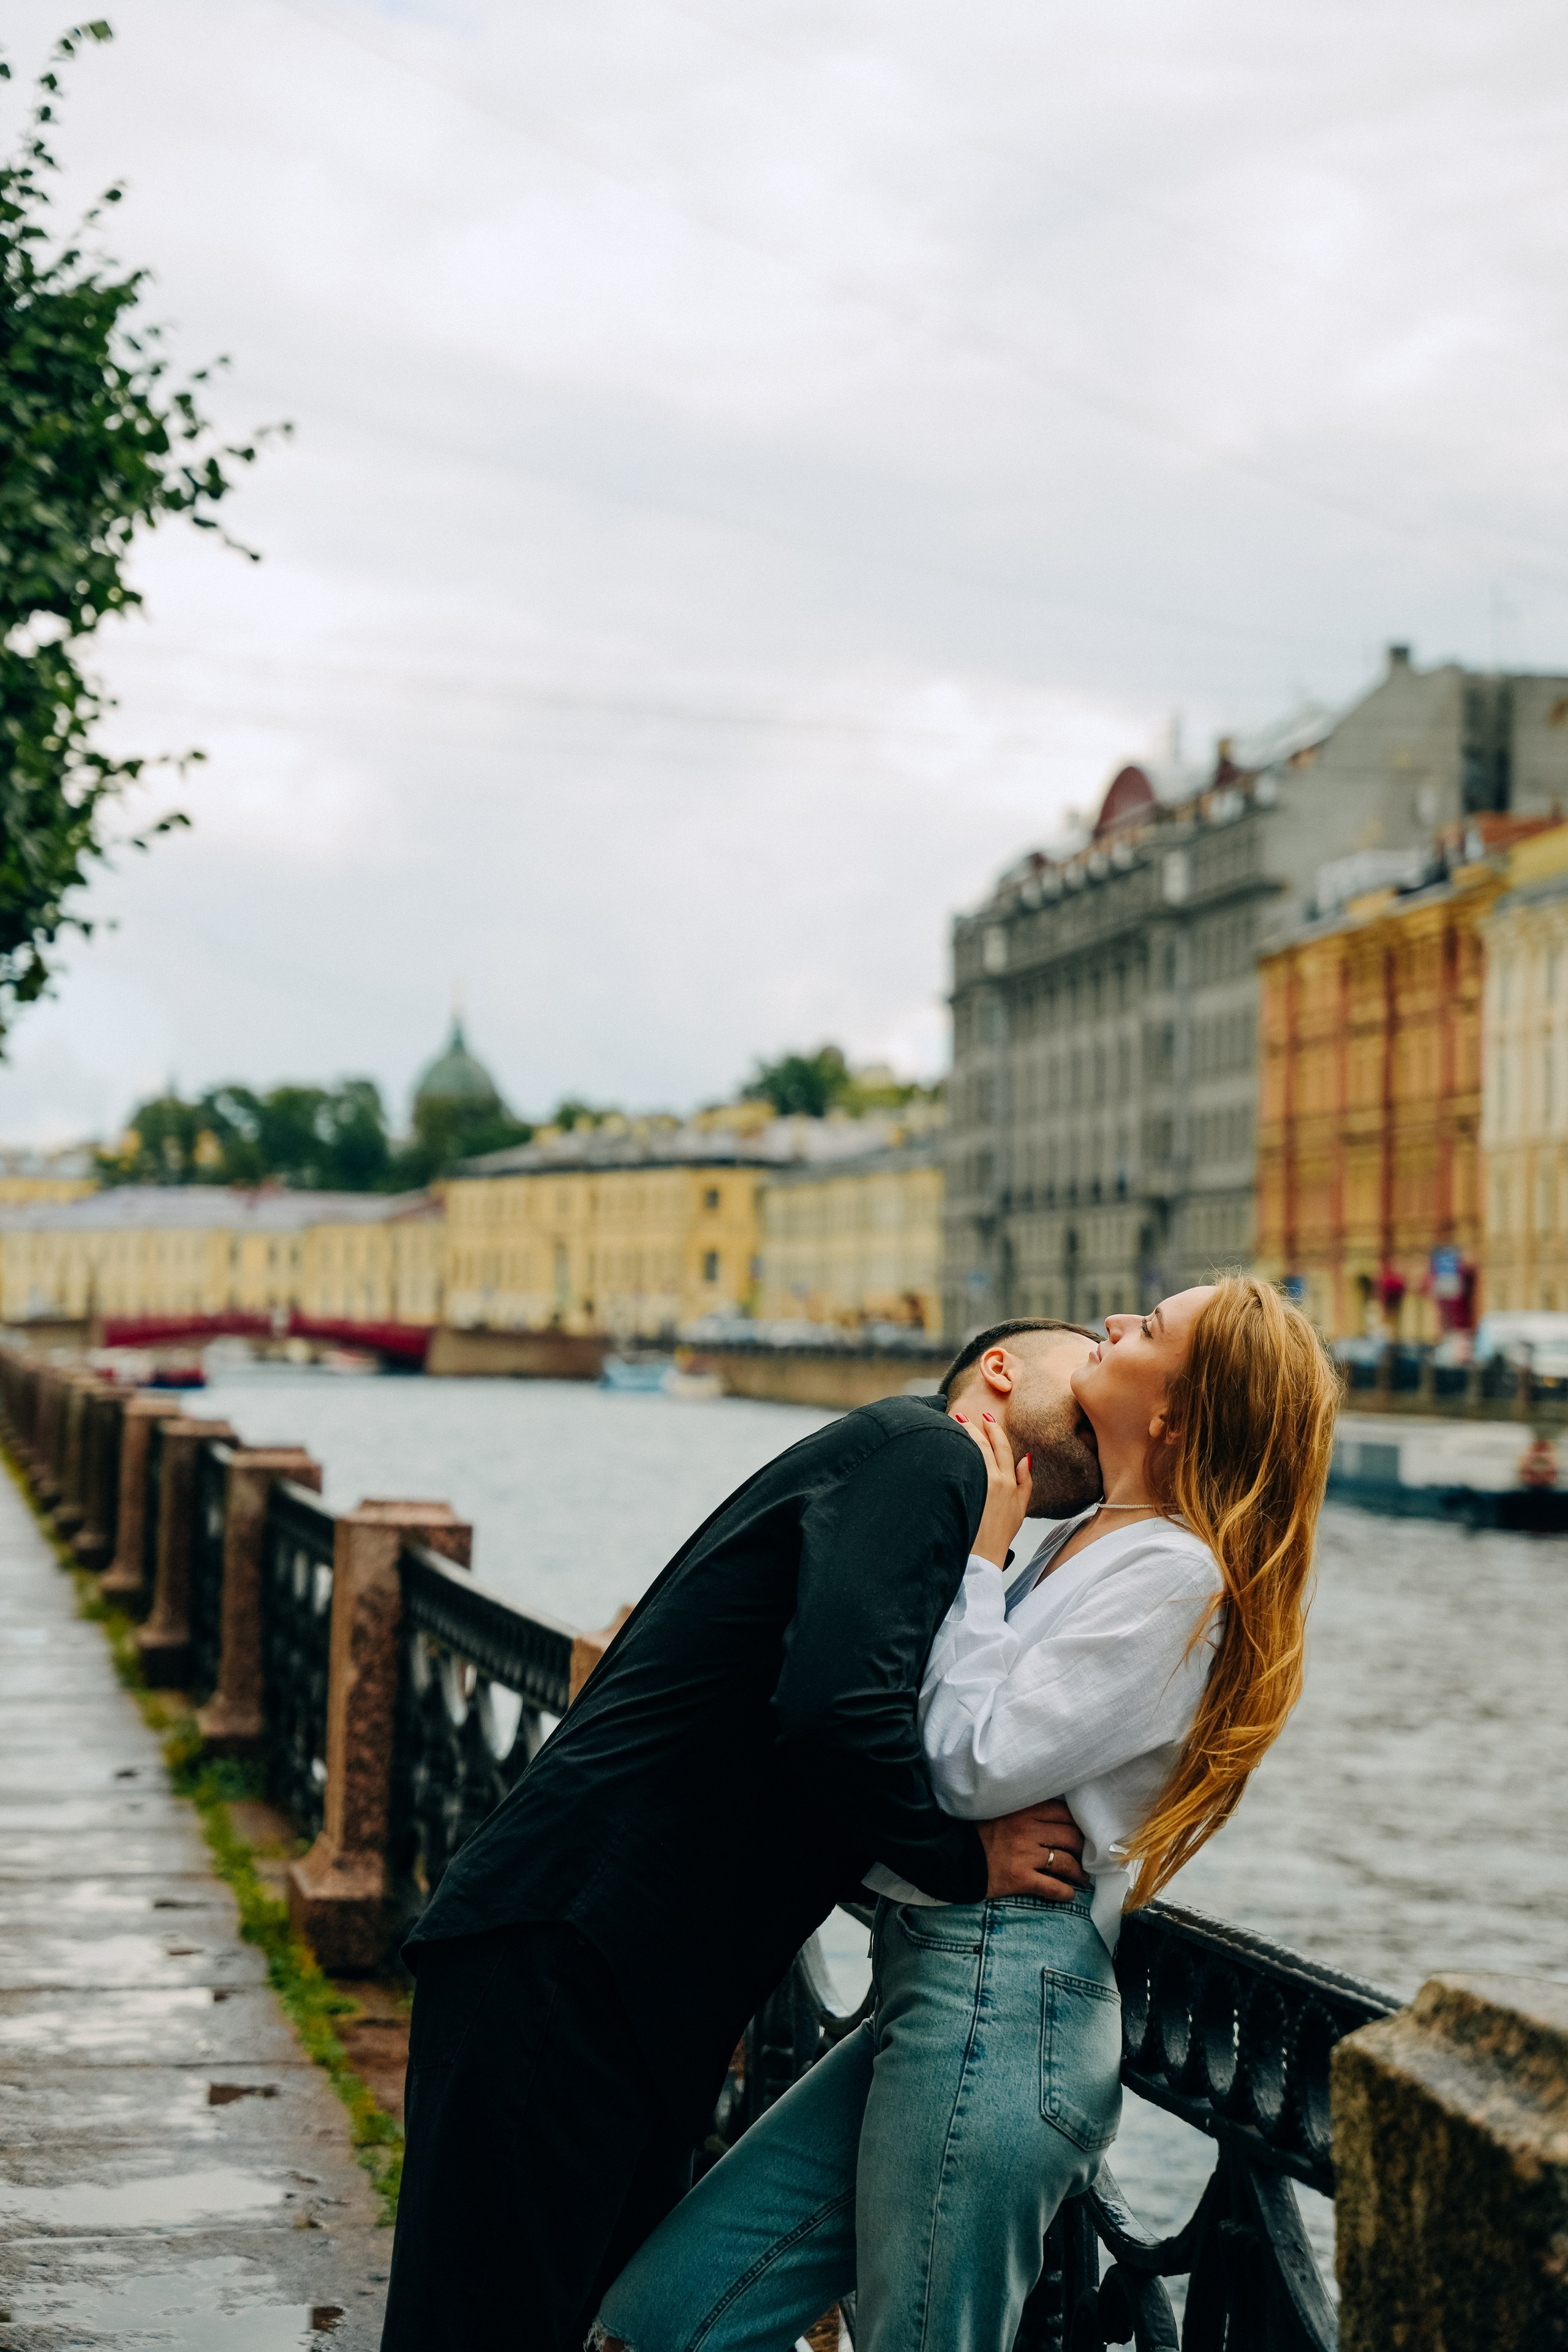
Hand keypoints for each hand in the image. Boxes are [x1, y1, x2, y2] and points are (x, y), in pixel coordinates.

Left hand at [954, 1407, 1031, 1566]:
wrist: (984, 1553)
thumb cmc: (1001, 1532)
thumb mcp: (1022, 1507)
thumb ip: (1025, 1480)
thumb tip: (1025, 1458)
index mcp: (1009, 1482)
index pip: (1003, 1447)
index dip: (995, 1430)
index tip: (987, 1417)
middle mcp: (994, 1480)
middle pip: (983, 1445)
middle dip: (974, 1427)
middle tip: (962, 1415)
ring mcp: (978, 1485)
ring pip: (971, 1452)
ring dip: (962, 1435)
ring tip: (952, 1423)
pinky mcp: (965, 1492)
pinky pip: (960, 1466)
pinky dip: (955, 1452)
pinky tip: (947, 1444)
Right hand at [977, 1799, 1088, 1900]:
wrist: (955, 1858)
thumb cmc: (979, 1833)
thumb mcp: (1003, 1811)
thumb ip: (1027, 1812)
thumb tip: (1057, 1818)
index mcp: (1024, 1810)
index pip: (1063, 1813)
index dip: (1077, 1823)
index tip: (1081, 1831)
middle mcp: (1028, 1830)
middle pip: (1070, 1837)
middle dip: (1082, 1848)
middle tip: (1085, 1855)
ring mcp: (1025, 1855)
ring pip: (1066, 1863)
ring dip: (1079, 1872)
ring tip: (1082, 1877)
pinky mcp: (1021, 1879)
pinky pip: (1052, 1887)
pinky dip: (1065, 1892)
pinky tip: (1069, 1894)